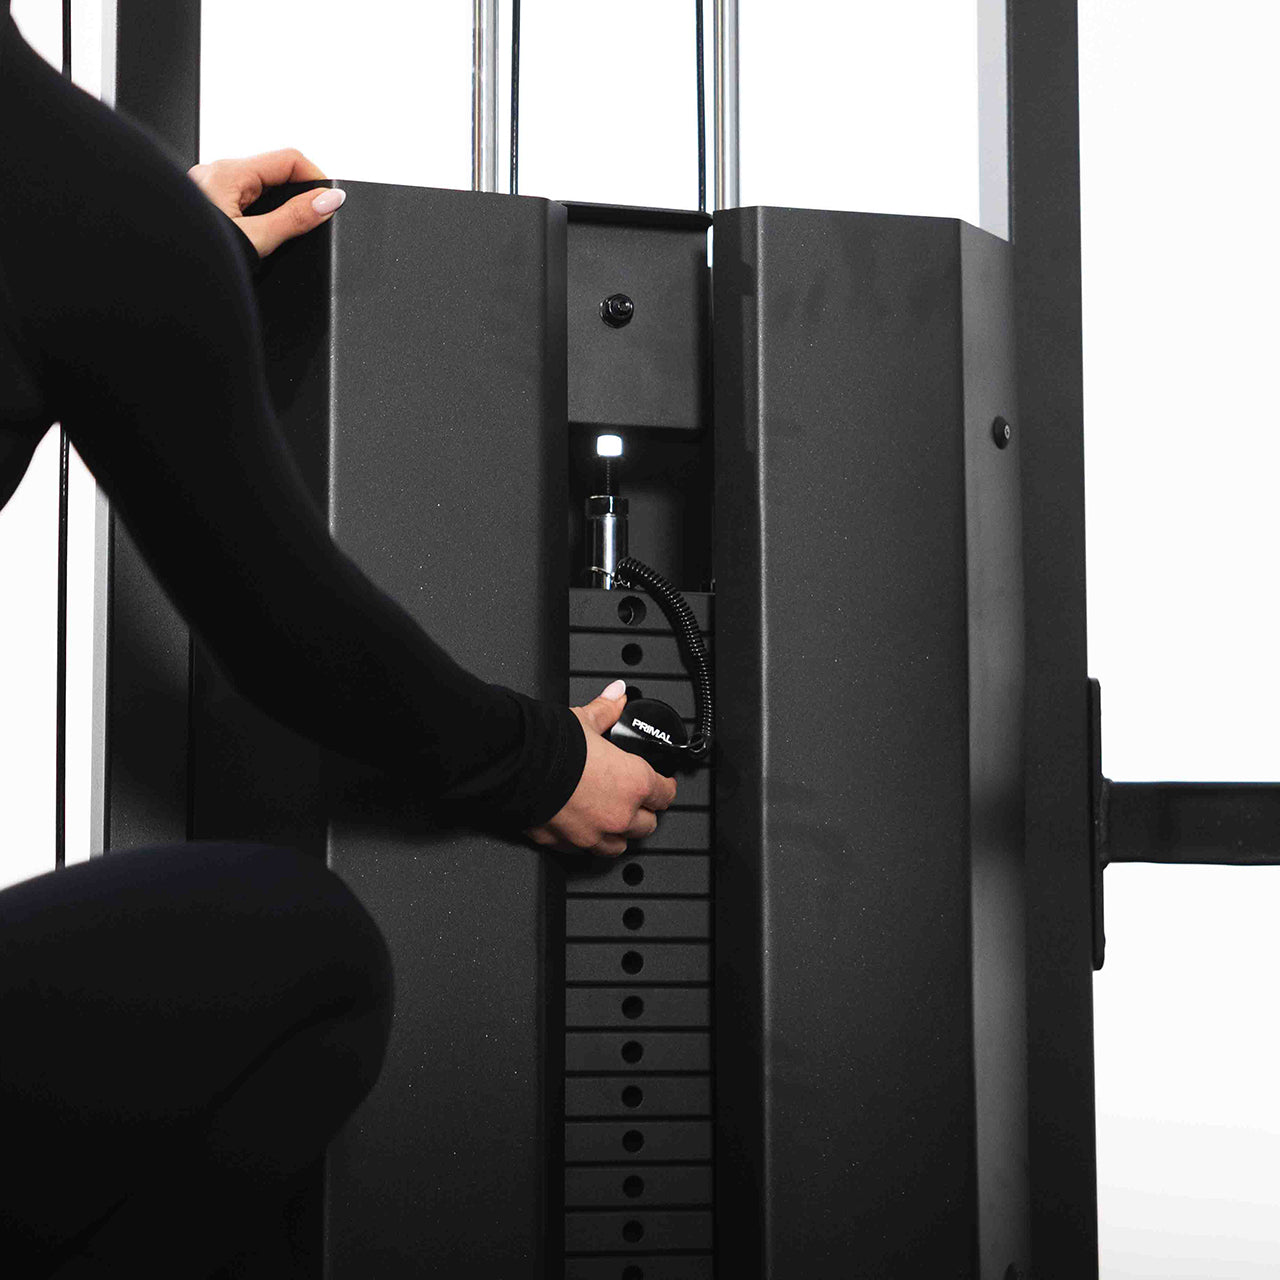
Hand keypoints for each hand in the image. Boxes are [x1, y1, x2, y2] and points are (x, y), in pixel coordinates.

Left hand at [187, 148, 344, 258]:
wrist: (166, 275)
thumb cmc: (197, 257)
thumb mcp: (257, 240)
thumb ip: (295, 220)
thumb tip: (328, 201)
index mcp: (228, 173)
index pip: (288, 159)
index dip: (316, 179)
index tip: (331, 202)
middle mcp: (216, 174)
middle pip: (275, 172)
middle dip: (298, 194)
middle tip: (315, 220)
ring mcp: (209, 188)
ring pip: (259, 186)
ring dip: (279, 205)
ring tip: (286, 231)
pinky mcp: (207, 204)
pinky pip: (242, 199)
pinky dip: (260, 213)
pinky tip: (260, 234)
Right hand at [525, 681, 677, 856]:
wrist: (516, 766)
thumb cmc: (552, 747)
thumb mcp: (585, 720)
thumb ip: (606, 710)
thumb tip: (617, 695)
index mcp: (634, 783)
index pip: (665, 794)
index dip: (665, 786)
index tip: (662, 783)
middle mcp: (619, 814)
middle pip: (647, 824)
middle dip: (644, 812)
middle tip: (636, 800)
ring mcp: (593, 835)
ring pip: (620, 846)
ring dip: (619, 833)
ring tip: (612, 819)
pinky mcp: (567, 845)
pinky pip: (586, 851)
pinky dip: (587, 841)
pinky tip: (582, 827)